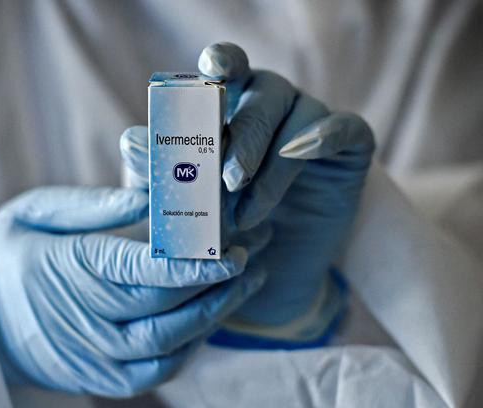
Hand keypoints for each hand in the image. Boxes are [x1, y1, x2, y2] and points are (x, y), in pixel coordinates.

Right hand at [0, 186, 268, 395]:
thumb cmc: (9, 252)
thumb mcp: (36, 211)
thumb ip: (95, 205)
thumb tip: (151, 195)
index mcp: (66, 270)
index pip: (138, 271)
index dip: (189, 262)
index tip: (229, 248)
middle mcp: (83, 320)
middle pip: (163, 307)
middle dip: (214, 282)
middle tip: (250, 253)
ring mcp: (93, 356)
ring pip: (167, 345)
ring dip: (213, 313)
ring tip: (247, 280)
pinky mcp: (102, 378)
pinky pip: (158, 371)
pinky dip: (191, 343)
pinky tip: (212, 313)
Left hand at [121, 43, 373, 343]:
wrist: (278, 269)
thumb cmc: (223, 228)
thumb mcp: (186, 206)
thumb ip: (161, 173)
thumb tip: (133, 141)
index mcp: (230, 107)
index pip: (226, 70)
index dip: (221, 63)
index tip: (211, 72)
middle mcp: (271, 105)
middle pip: (261, 95)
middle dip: (242, 137)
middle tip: (227, 181)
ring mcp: (311, 121)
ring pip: (297, 118)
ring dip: (271, 166)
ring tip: (247, 215)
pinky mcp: (349, 146)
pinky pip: (346, 128)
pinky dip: (324, 136)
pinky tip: (301, 152)